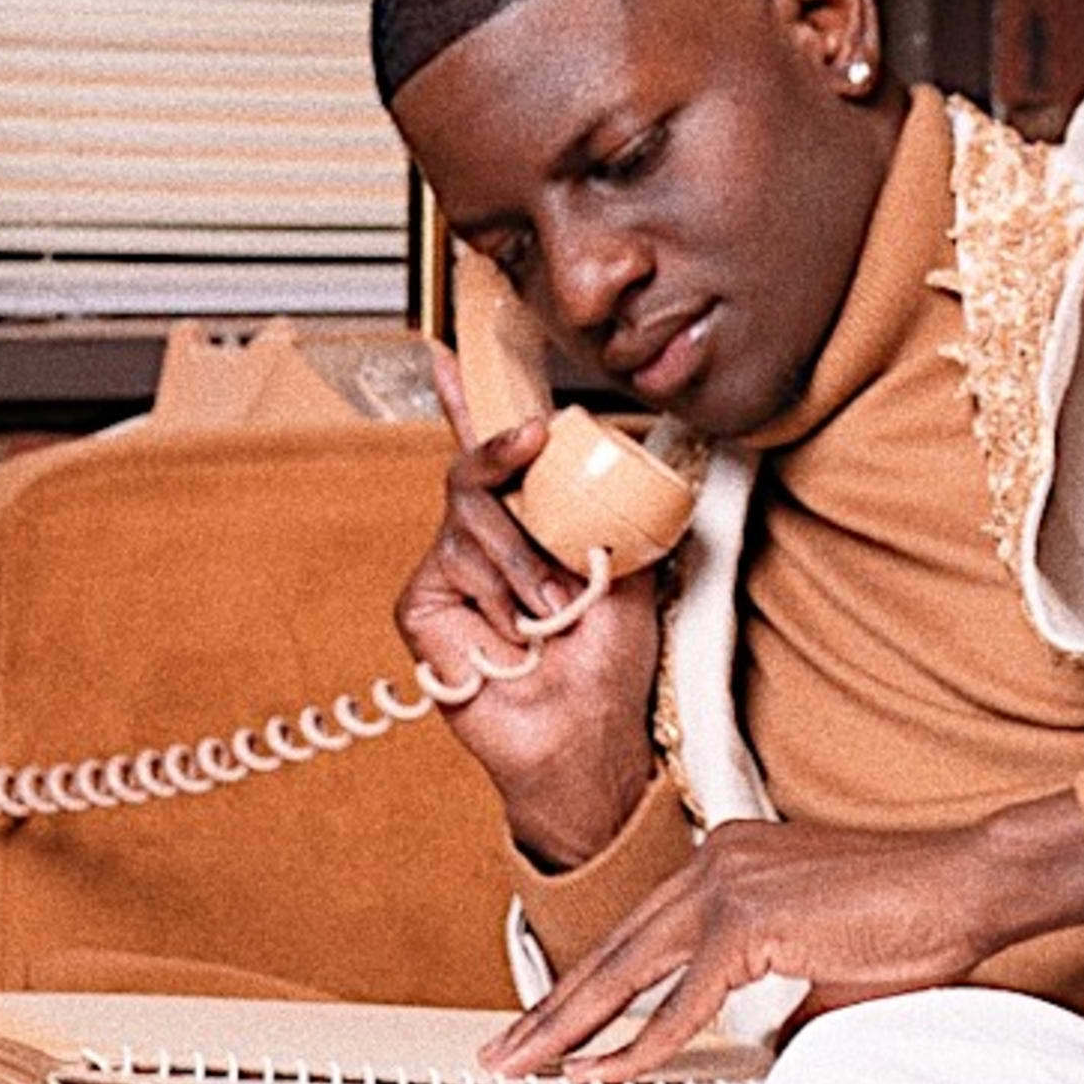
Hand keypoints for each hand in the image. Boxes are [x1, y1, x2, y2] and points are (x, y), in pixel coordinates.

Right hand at [396, 414, 664, 869]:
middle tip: (542, 465)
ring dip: (522, 564)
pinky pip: (449, 567)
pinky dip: (493, 597)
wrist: (583, 728)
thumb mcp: (633, 571)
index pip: (495, 456)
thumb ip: (624, 514)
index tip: (449, 356)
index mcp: (532, 524)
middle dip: (510, 464)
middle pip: (475, 471)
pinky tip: (513, 636)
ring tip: (551, 614)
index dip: (468, 403)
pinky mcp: (422, 605)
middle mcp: (484, 540)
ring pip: (469, 519)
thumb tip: (660, 462)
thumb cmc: (610, 661)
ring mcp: (450, 570)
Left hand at [487, 790, 1083, 1074]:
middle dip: (551, 1009)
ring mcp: (729, 885)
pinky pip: (680, 1001)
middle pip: (612, 948)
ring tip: (524, 1065)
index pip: (637, 932)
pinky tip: (602, 1072)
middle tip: (502, 1051)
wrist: (969, 885)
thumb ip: (773, 1000)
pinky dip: (639, 1044)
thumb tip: (758, 1050)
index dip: (586, 983)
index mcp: (728, 859)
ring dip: (568, 1027)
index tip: (549, 1024)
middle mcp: (717, 860)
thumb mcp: (822, 967)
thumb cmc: (916, 921)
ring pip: (625, 970)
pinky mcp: (751, 922)